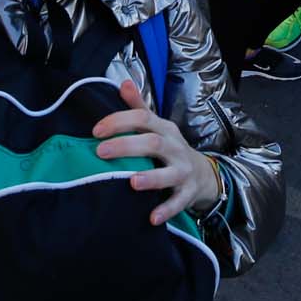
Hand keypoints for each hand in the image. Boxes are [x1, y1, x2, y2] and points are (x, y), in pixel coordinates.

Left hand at [92, 78, 220, 225]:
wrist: (204, 174)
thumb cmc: (170, 148)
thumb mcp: (157, 126)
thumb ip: (138, 108)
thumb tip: (123, 83)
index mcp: (164, 129)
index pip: (142, 118)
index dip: (119, 121)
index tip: (96, 131)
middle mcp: (174, 147)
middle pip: (153, 143)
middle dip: (127, 146)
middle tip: (101, 152)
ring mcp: (183, 170)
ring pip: (169, 173)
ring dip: (151, 178)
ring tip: (131, 182)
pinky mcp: (188, 193)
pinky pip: (179, 202)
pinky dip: (166, 210)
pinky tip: (152, 218)